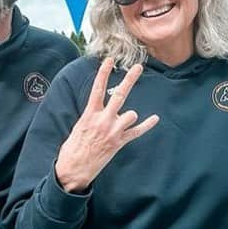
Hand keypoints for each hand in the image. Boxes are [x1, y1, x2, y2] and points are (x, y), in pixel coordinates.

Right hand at [55, 58, 158, 192]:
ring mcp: (113, 131)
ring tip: (119, 124)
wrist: (74, 168)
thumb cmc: (73, 148)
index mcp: (90, 114)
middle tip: (138, 67)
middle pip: (119, 95)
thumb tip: (99, 111)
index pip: (97, 88)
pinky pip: (136, 132)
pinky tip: (154, 118)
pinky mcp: (119, 142)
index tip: (109, 60)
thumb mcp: (78, 127)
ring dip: (128, 117)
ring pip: (130, 114)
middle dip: (129, 80)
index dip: (103, 73)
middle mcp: (103, 120)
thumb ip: (91, 116)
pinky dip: (146, 125)